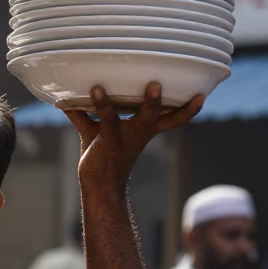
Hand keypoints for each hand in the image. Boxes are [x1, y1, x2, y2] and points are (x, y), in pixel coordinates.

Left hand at [63, 82, 203, 196]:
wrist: (97, 184)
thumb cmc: (99, 156)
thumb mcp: (93, 130)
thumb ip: (83, 113)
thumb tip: (65, 97)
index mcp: (144, 129)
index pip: (171, 118)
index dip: (188, 110)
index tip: (202, 95)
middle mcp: (140, 131)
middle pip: (162, 116)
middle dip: (173, 103)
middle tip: (176, 84)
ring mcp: (126, 136)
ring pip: (142, 117)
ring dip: (150, 104)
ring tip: (153, 86)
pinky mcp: (109, 139)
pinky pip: (108, 118)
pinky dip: (100, 103)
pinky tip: (95, 89)